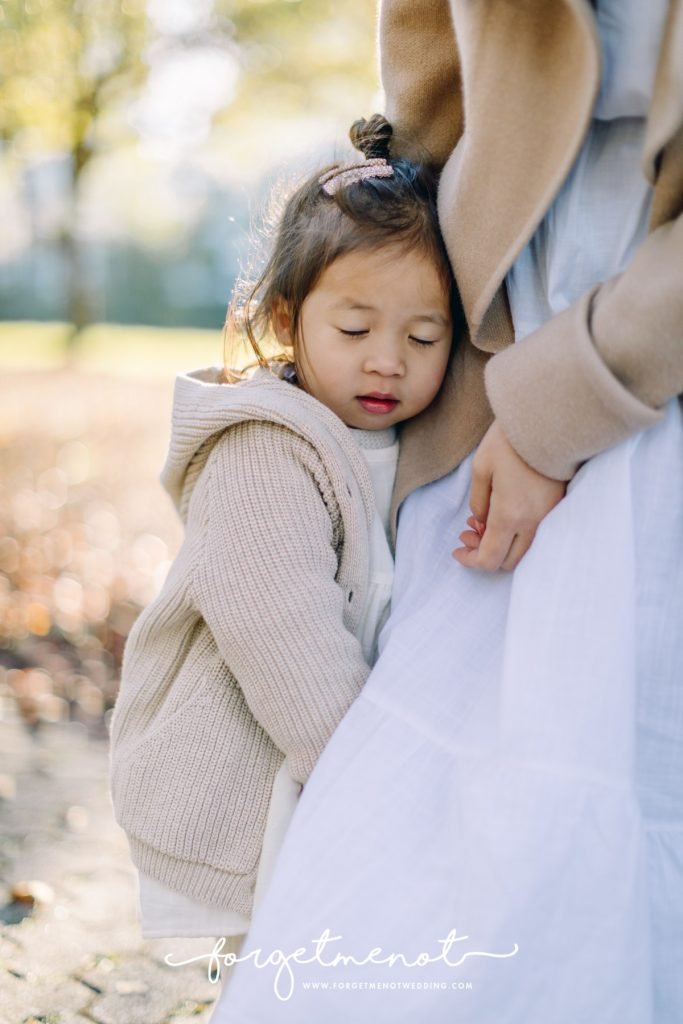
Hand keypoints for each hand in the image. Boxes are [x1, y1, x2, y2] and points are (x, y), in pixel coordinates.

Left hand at [452, 420, 567, 571]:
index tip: (457, 549)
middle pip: (507, 562)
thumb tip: (481, 522)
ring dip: (501, 546)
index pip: (489, 559)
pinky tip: (504, 516)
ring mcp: (549, 518)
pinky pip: (536, 536)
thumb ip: (478, 503)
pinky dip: (517, 535)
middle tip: (467, 534)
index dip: (470, 561)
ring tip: (483, 524)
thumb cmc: (511, 442)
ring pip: (524, 552)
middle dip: (484, 554)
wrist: (549, 421)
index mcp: (510, 516)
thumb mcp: (481, 469)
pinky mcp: (558, 508)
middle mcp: (532, 524)